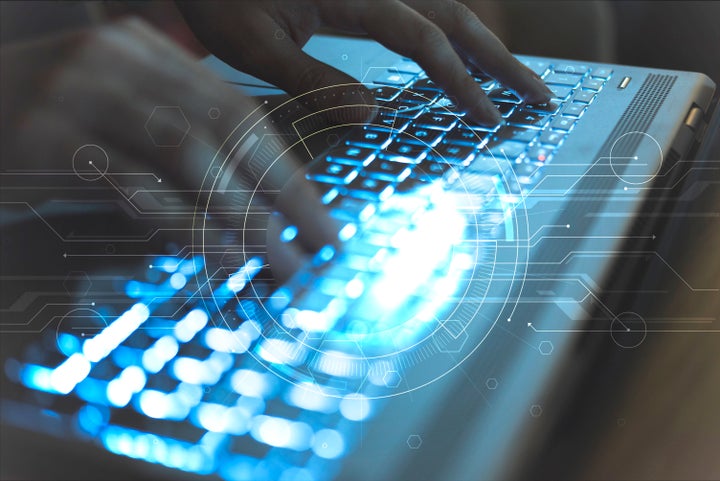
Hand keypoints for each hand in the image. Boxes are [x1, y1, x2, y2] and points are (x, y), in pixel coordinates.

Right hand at [1, 18, 338, 257]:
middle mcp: (118, 59)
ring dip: (243, 213)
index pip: (239, 111)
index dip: (288, 170)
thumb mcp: (115, 123)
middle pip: (227, 127)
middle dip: (283, 193)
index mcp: (145, 51)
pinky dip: (183, 223)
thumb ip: (174, 155)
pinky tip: (218, 256)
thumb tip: (249, 212)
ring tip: (280, 259)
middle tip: (319, 244)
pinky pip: (133, 184)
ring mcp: (80, 91)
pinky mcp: (46, 135)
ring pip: (189, 152)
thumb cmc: (40, 130)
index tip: (321, 219)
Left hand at [177, 0, 552, 125]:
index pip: (425, 39)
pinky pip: (426, 7)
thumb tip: (374, 117)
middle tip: (541, 98)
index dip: (460, 81)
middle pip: (458, 16)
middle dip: (502, 62)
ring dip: (488, 46)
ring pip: (449, 7)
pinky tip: (467, 55)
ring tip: (518, 82)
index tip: (488, 119)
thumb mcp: (251, 44)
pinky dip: (455, 33)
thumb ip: (312, 78)